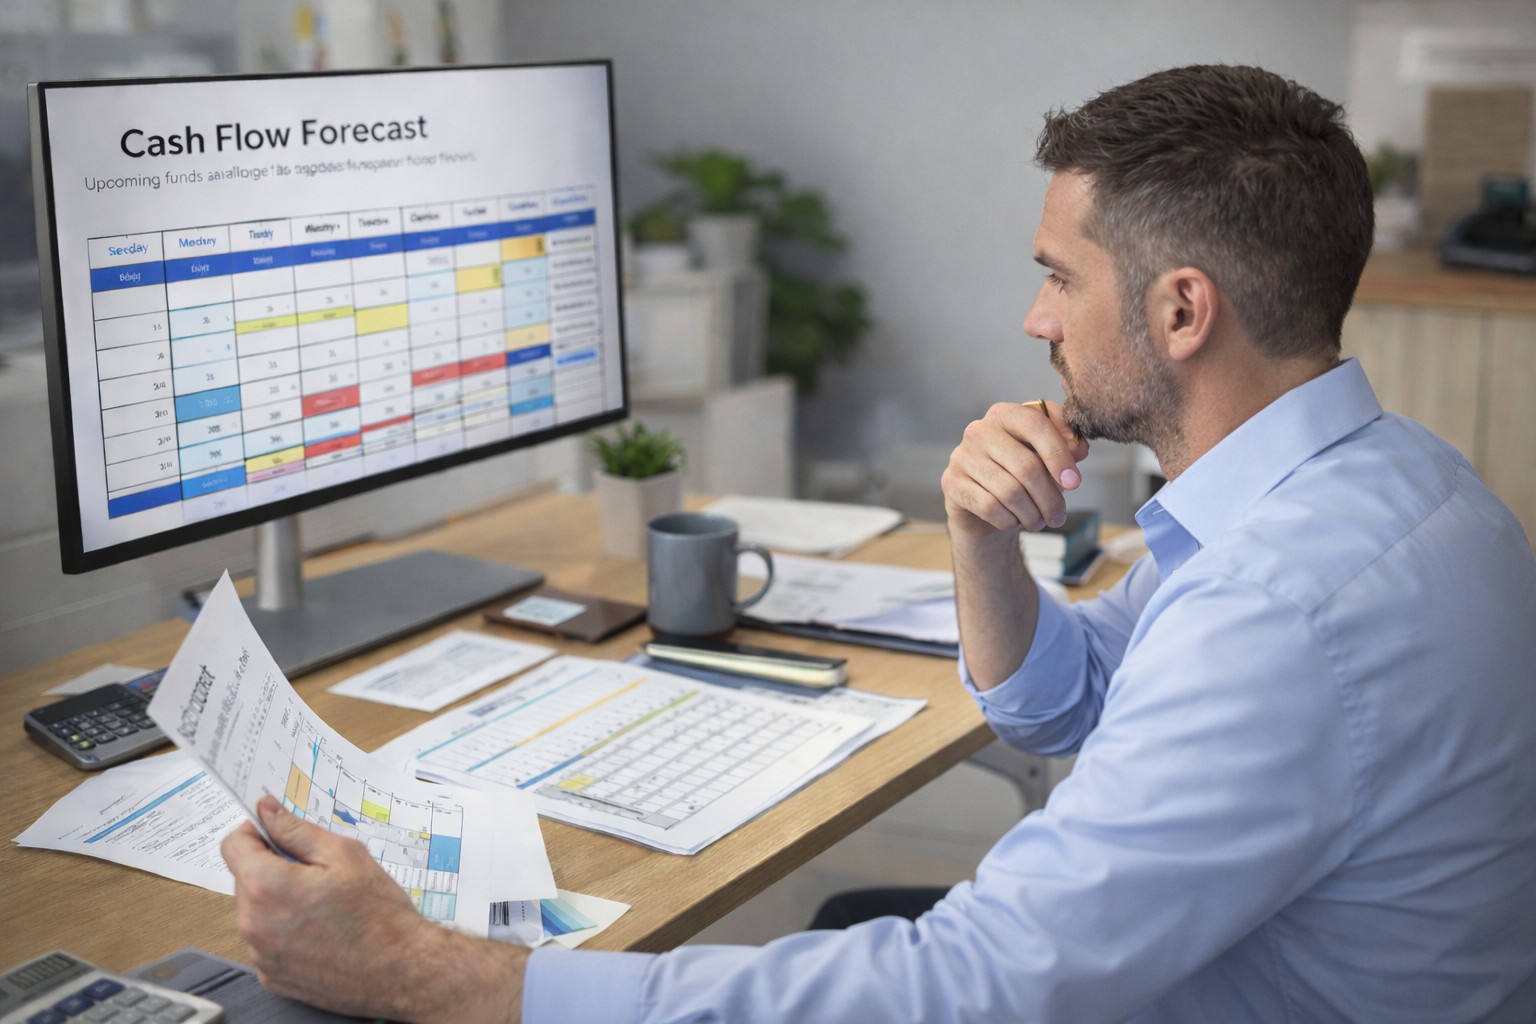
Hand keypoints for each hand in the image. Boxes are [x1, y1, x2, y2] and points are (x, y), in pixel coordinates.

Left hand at [221, 795, 525, 1023]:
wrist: (399, 970)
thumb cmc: (378, 912)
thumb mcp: (344, 855)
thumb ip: (296, 830)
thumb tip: (266, 810)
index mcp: (266, 886)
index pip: (234, 845)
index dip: (256, 831)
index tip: (279, 833)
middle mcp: (252, 923)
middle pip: (245, 879)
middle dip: (273, 868)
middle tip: (318, 873)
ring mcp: (260, 955)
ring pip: (257, 911)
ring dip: (279, 901)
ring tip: (323, 906)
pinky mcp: (271, 976)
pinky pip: (267, 941)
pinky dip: (285, 931)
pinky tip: (321, 932)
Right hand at [942, 399, 1088, 538]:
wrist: (982, 504)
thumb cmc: (1019, 474)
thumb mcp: (1047, 457)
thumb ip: (1067, 447)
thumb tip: (1078, 448)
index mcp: (1005, 414)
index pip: (1036, 425)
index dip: (1059, 455)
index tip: (1074, 483)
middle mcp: (980, 430)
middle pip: (1026, 466)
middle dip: (1049, 497)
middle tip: (1059, 516)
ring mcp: (962, 455)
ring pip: (1010, 492)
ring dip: (1032, 514)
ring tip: (1039, 522)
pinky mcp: (951, 482)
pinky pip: (990, 507)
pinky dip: (1009, 520)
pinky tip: (1013, 521)